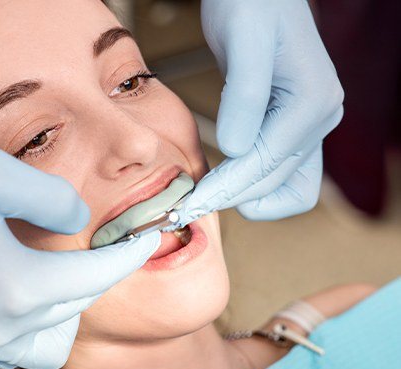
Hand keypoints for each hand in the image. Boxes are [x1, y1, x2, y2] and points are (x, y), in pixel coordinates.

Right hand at [0, 141, 159, 368]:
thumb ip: (50, 197)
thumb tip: (79, 222)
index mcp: (13, 286)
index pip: (95, 277)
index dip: (129, 256)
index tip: (150, 238)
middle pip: (76, 306)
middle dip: (101, 274)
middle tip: (108, 242)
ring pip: (52, 338)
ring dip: (70, 305)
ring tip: (65, 267)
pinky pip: (16, 346)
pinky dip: (36, 320)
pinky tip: (26, 287)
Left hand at [179, 0, 343, 222]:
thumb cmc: (251, 4)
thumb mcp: (243, 39)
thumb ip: (245, 94)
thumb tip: (235, 148)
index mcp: (312, 101)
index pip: (265, 163)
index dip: (226, 188)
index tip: (191, 204)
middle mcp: (319, 118)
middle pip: (275, 181)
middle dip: (232, 197)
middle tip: (188, 207)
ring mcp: (309, 125)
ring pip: (286, 187)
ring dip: (248, 199)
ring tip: (207, 197)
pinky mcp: (292, 127)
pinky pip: (281, 173)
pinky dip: (254, 185)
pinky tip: (224, 180)